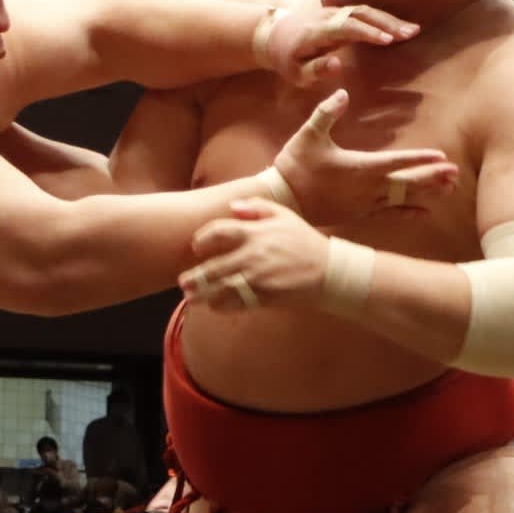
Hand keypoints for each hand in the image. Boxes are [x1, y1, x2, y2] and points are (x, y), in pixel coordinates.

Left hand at [178, 200, 329, 311]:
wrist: (330, 271)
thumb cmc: (305, 242)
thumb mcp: (285, 216)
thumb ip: (257, 207)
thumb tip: (232, 207)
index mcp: (255, 232)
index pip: (217, 232)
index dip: (202, 239)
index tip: (196, 247)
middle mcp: (252, 254)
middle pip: (213, 267)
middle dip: (194, 277)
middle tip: (183, 282)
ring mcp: (257, 277)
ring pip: (220, 288)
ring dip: (203, 295)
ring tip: (191, 298)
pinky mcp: (265, 296)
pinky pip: (236, 303)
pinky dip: (222, 305)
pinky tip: (215, 306)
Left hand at [261, 4, 416, 87]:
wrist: (273, 35)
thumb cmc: (286, 59)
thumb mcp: (295, 72)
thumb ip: (316, 70)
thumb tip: (338, 65)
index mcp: (317, 32)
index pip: (345, 27)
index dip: (368, 32)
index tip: (388, 40)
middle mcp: (328, 17)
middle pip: (361, 14)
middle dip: (387, 23)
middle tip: (411, 34)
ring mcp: (334, 13)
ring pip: (365, 11)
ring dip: (390, 20)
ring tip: (413, 31)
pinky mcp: (340, 14)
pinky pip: (364, 13)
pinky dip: (383, 19)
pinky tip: (400, 28)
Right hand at [268, 89, 460, 224]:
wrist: (283, 200)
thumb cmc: (295, 166)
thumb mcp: (308, 134)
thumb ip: (327, 113)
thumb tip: (342, 92)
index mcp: (359, 166)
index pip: (397, 162)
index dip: (420, 158)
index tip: (441, 156)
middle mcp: (367, 188)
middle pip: (407, 182)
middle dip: (432, 177)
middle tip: (455, 173)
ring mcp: (364, 204)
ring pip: (402, 199)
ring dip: (426, 193)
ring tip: (449, 189)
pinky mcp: (359, 215)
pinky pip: (390, 214)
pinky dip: (408, 212)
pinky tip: (424, 212)